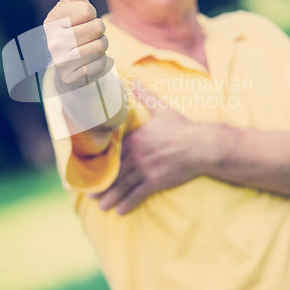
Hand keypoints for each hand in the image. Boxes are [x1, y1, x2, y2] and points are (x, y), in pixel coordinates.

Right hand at [44, 0, 107, 87]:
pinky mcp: (73, 79)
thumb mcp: (71, 1)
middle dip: (98, 31)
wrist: (70, 64)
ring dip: (101, 48)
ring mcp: (61, 62)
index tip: (81, 19)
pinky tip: (90, 64)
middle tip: (86, 36)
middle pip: (97, 28)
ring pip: (101, 47)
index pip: (87, 10)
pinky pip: (102, 66)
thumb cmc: (73, 26)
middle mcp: (52, 42)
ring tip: (88, 49)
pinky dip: (102, 64)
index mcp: (52, 21)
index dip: (90, 14)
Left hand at [91, 83, 213, 213]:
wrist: (201, 145)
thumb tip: (133, 78)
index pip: (112, 153)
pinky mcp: (156, 181)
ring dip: (111, 198)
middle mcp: (136, 155)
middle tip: (89, 195)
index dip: (99, 163)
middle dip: (101, 185)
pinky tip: (120, 211)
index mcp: (134, 139)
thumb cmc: (180, 126)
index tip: (89, 171)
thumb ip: (145, 95)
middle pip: (113, 173)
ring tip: (101, 206)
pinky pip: (138, 195)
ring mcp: (145, 170)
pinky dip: (128, 203)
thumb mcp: (162, 108)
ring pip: (123, 186)